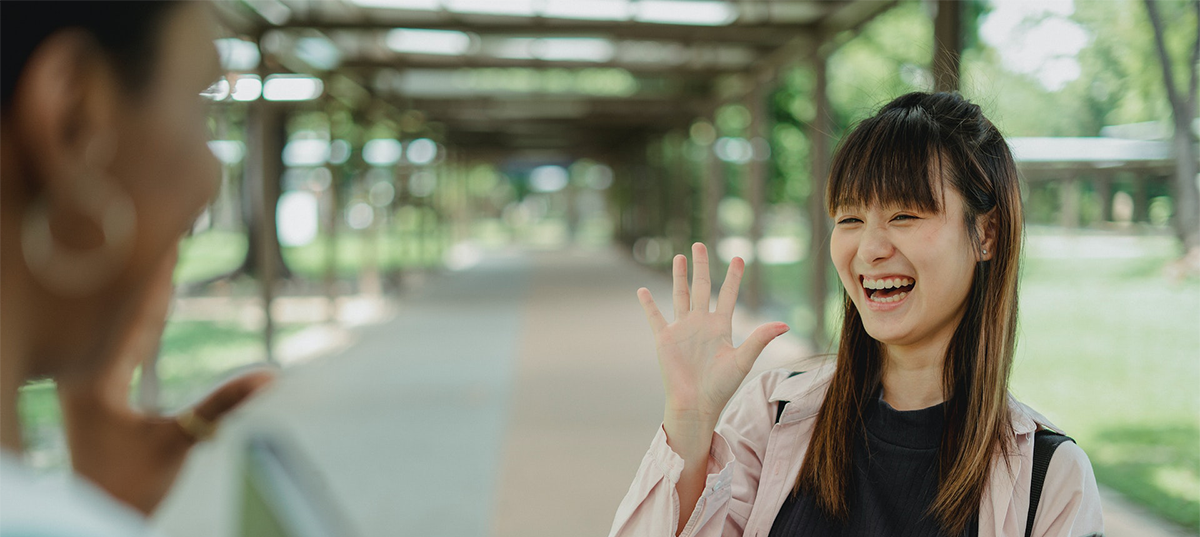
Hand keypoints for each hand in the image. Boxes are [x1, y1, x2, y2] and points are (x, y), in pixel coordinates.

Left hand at [56, 244, 273, 514]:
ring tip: (162, 254)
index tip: (170, 235)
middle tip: (169, 230)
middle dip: (151, 269)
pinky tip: (154, 304)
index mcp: (94, 374)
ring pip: (121, 321)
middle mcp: (84, 369)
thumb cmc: (128, 487)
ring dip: (145, 289)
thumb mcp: (178, 444)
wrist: (97, 516)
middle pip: (121, 307)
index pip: (129, 310)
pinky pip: (124, 341)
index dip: (155, 272)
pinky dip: (143, 317)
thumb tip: (271, 377)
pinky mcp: (100, 392)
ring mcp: (89, 380)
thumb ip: (222, 407)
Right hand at [637, 242, 788, 427]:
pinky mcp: (665, 339)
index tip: (738, 257)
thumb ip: (760, 339)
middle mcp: (701, 324)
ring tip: (679, 257)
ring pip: (680, 295)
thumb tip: (785, 324)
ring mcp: (682, 330)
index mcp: (721, 327)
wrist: (695, 404)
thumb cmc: (721, 387)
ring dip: (679, 276)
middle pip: (702, 287)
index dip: (733, 277)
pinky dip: (648, 304)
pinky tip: (642, 291)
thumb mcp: (742, 360)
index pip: (728, 295)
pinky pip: (655, 316)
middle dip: (701, 266)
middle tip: (699, 245)